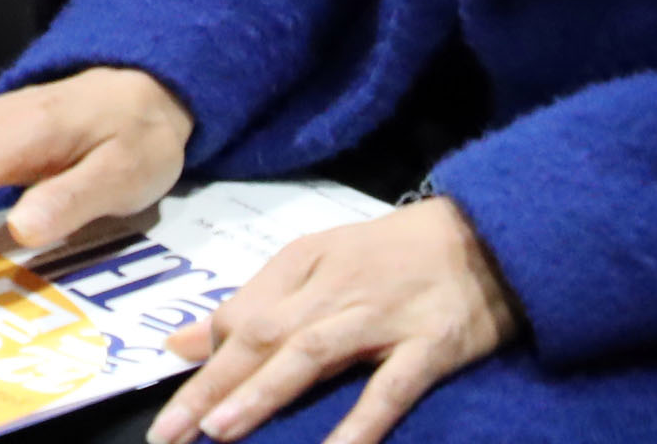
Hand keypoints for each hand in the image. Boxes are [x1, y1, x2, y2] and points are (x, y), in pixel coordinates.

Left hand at [148, 197, 521, 443]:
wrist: (489, 234)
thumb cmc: (395, 254)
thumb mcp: (318, 263)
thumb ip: (253, 303)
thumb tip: (182, 343)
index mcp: (303, 264)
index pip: (240, 317)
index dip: (204, 365)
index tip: (169, 412)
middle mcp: (334, 288)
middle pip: (261, 337)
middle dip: (209, 386)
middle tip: (167, 433)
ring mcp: (382, 317)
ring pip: (310, 356)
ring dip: (261, 393)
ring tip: (219, 430)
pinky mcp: (430, 345)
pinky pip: (389, 389)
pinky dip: (360, 422)